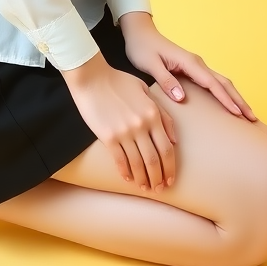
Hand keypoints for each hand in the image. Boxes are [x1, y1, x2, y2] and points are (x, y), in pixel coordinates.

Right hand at [61, 51, 177, 190]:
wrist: (92, 77)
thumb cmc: (118, 81)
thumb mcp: (146, 91)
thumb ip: (163, 113)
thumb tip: (174, 139)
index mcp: (153, 114)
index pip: (167, 148)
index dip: (170, 168)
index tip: (170, 179)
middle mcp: (141, 125)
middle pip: (154, 160)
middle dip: (158, 178)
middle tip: (159, 188)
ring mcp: (124, 132)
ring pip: (138, 164)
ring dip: (143, 179)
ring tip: (145, 187)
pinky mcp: (108, 136)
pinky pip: (120, 160)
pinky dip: (125, 172)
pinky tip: (128, 178)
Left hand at [119, 12, 258, 121]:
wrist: (139, 33)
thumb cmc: (142, 47)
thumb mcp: (150, 64)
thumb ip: (165, 80)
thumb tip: (182, 97)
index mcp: (189, 62)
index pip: (212, 83)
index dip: (225, 99)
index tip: (237, 113)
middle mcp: (196, 63)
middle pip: (223, 82)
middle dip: (238, 100)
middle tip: (252, 118)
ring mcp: (196, 66)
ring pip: (221, 82)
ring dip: (234, 97)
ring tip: (246, 114)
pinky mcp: (192, 69)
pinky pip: (213, 82)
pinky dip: (224, 93)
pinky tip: (228, 103)